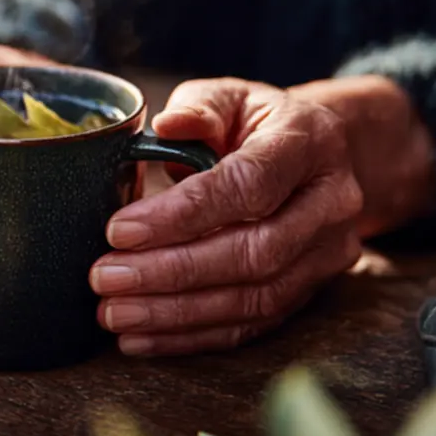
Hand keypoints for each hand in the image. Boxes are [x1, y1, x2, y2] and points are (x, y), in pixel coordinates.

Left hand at [92, 78, 371, 355]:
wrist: (316, 157)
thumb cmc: (254, 122)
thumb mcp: (229, 97)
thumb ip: (198, 108)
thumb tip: (167, 125)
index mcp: (310, 142)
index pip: (249, 185)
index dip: (184, 212)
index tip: (120, 229)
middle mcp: (330, 203)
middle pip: (254, 252)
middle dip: (172, 270)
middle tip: (105, 277)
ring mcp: (327, 254)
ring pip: (254, 298)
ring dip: (176, 313)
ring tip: (113, 313)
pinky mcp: (310, 292)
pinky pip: (251, 325)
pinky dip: (192, 336)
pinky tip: (140, 338)